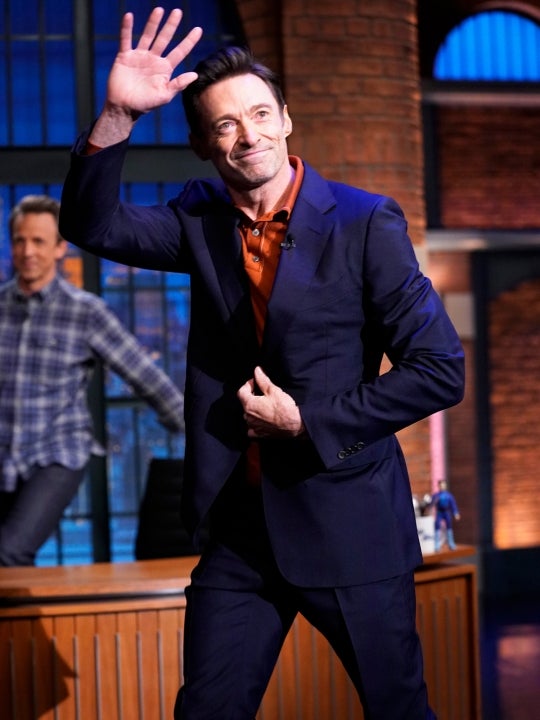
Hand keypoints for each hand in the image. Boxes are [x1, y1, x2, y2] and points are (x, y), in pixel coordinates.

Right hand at [90, 7, 202, 144]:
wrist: (124, 108)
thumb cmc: (145, 105)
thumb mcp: (165, 95)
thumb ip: (178, 84)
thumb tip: (195, 74)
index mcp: (165, 69)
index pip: (180, 52)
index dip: (188, 41)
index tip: (198, 30)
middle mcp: (153, 60)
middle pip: (164, 39)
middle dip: (171, 26)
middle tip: (178, 11)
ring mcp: (139, 56)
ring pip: (148, 36)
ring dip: (153, 23)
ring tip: (159, 10)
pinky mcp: (125, 56)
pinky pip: (126, 39)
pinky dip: (127, 28)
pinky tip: (129, 16)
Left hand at [237, 367, 305, 438]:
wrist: (296, 424)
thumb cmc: (285, 407)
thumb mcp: (273, 390)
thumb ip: (262, 380)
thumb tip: (257, 370)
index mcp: (249, 405)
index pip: (241, 391)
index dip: (248, 384)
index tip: (255, 382)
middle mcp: (248, 417)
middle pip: (244, 403)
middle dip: (251, 396)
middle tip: (262, 393)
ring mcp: (253, 427)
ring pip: (248, 415)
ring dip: (253, 409)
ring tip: (264, 406)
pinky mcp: (259, 434)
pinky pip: (251, 429)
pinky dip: (254, 424)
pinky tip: (262, 420)